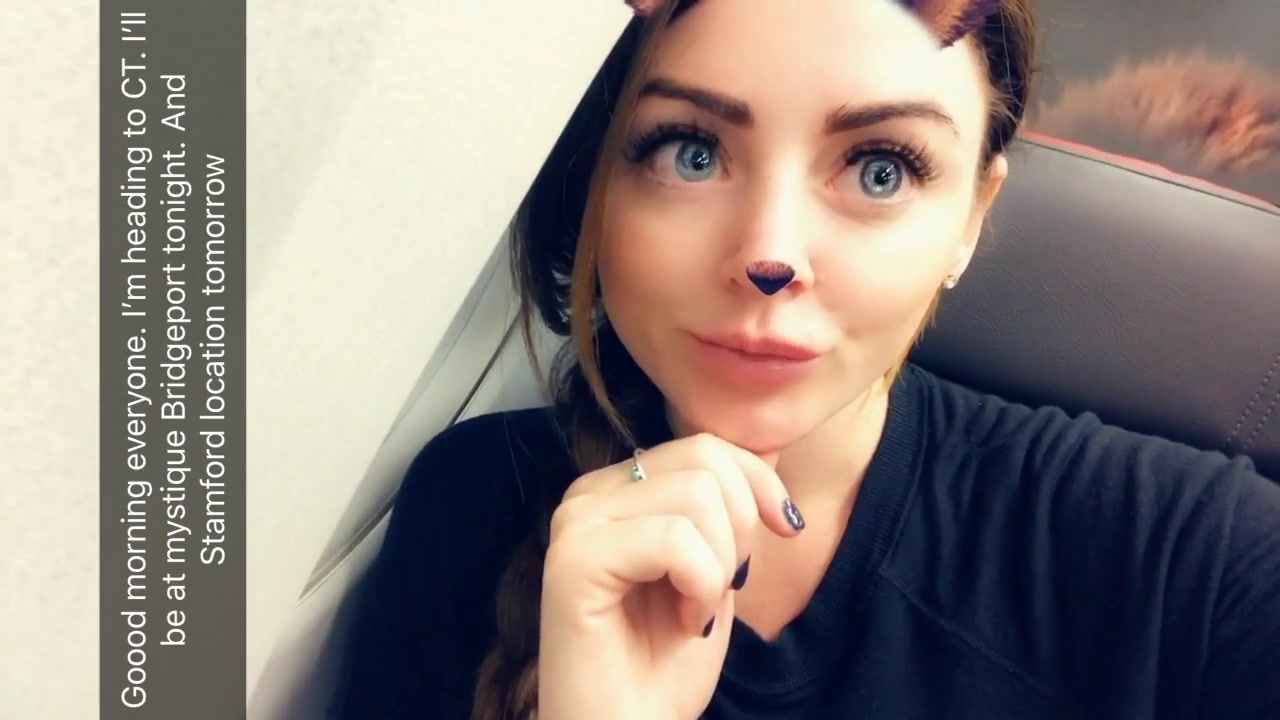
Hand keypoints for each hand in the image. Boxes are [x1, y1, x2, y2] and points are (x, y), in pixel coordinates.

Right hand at [536, 433, 803, 719]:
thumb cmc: (667, 665)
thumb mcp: (718, 568)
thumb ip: (729, 506)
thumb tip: (768, 443)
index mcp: (618, 490)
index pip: (705, 446)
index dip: (758, 485)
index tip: (782, 532)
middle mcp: (589, 495)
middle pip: (705, 461)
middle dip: (740, 531)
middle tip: (719, 589)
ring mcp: (575, 523)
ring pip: (697, 495)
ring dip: (720, 567)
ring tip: (695, 612)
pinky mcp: (572, 560)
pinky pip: (673, 538)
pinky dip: (700, 586)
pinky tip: (684, 622)